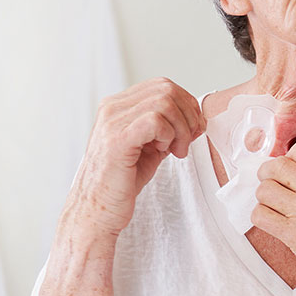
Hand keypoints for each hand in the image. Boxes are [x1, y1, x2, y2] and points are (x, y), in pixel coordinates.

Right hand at [65, 77, 205, 235]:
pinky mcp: (116, 139)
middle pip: (166, 89)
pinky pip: (156, 120)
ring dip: (181, 128)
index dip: (186, 105)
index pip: (163, 85)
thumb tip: (197, 118)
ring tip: (176, 150)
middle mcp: (112, 107)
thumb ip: (169, 129)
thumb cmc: (123, 182)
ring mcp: (112, 121)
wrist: (97, 209)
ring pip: (165, 103)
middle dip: (188, 115)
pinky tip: (164, 152)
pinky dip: (169, 135)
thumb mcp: (150, 148)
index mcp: (118, 106)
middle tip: (186, 142)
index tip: (192, 131)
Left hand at [251, 140, 295, 295]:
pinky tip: (273, 222)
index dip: (290, 159)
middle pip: (276, 166)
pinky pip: (260, 215)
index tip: (291, 171)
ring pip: (264, 190)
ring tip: (276, 207)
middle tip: (274, 186)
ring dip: (265, 198)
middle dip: (270, 175)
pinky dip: (261, 217)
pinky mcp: (294, 235)